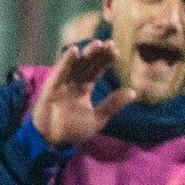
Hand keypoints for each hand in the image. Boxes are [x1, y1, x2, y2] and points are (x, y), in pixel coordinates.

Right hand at [29, 33, 119, 149]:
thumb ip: (113, 104)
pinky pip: (60, 72)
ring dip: (85, 54)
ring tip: (97, 44)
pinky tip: (74, 51)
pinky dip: (66, 61)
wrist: (52, 141)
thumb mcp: (97, 118)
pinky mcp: (51, 87)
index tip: (115, 51)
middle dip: (98, 54)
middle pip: (87, 64)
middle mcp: (74, 82)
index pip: (96, 70)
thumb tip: (133, 92)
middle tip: (109, 44)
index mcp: (84, 88)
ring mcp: (62, 83)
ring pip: (76, 64)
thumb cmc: (73, 130)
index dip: (105, 60)